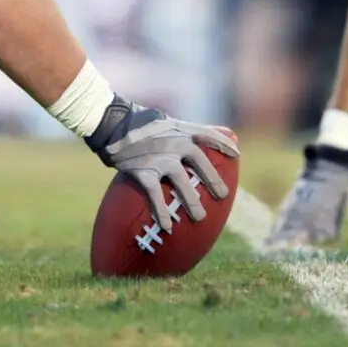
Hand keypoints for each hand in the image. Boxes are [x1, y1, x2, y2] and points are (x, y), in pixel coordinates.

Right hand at [86, 96, 239, 232]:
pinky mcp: (145, 171)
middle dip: (214, 180)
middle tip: (223, 195)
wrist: (110, 121)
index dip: (225, 144)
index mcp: (181, 129)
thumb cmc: (135, 120)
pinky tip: (167, 226)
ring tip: (199, 217)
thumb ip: (175, 130)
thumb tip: (185, 140)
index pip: (209, 135)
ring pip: (183, 184)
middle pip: (201, 164)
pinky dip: (162, 212)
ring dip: (192, 202)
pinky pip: (157, 196)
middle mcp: (176, 143)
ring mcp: (161, 158)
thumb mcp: (161, 120)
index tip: (237, 154)